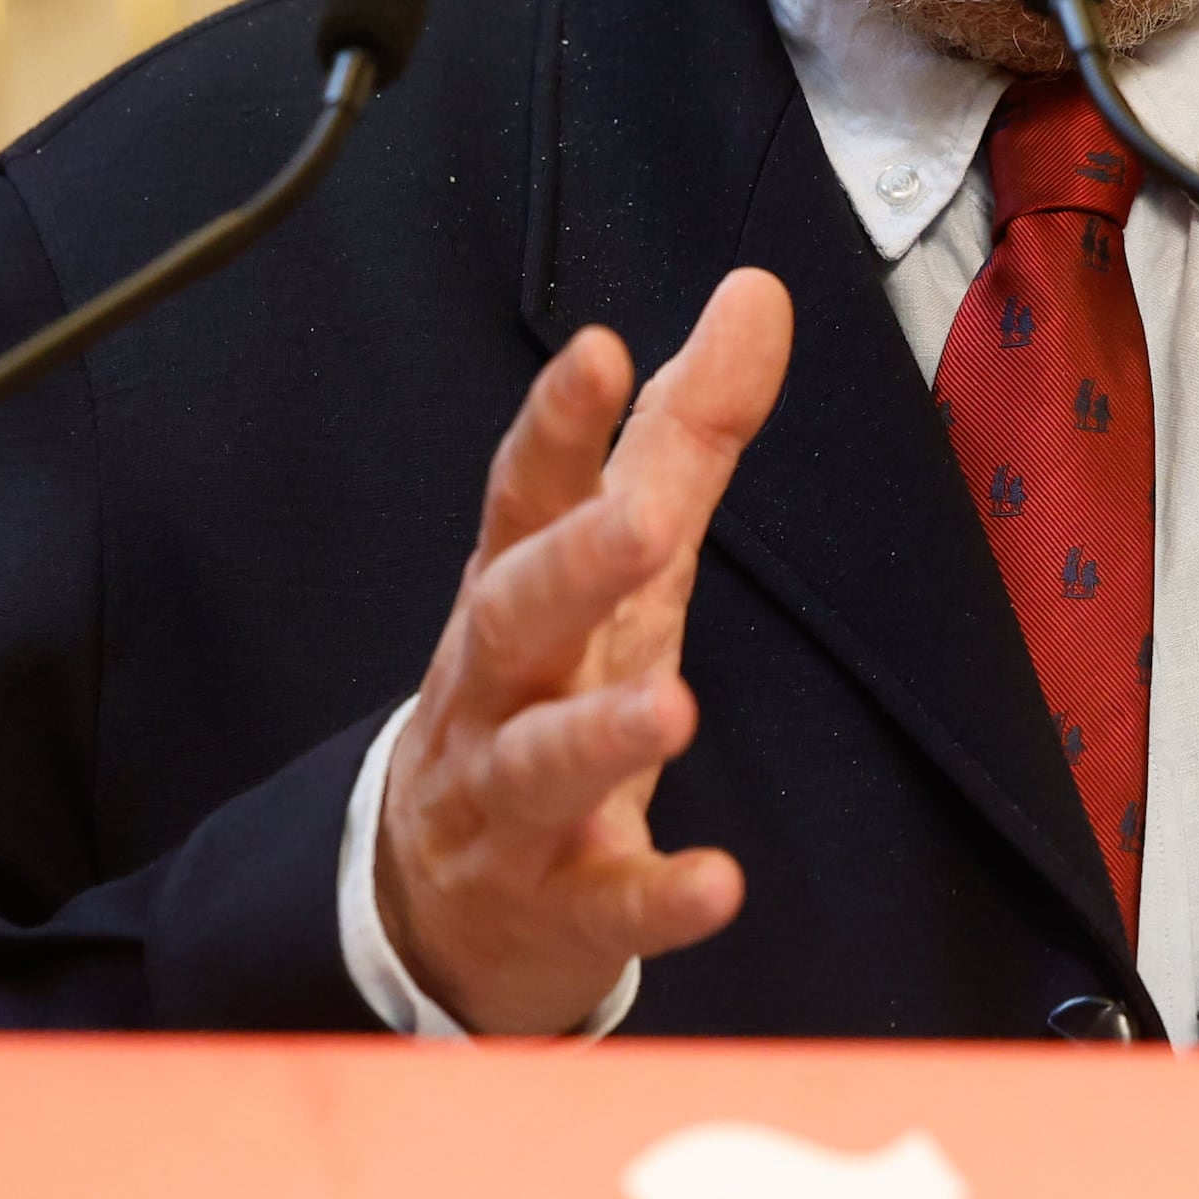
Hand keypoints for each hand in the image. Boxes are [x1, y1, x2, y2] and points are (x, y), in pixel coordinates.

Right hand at [374, 270, 792, 1033]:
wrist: (441, 898)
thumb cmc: (542, 689)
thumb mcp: (620, 559)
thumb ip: (685, 433)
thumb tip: (757, 294)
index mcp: (515, 587)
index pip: (527, 493)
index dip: (558, 425)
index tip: (598, 350)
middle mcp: (497, 686)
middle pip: (516, 614)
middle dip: (572, 566)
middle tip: (640, 524)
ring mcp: (511, 802)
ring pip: (536, 763)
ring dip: (599, 736)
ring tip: (671, 708)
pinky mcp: (553, 904)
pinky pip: (600, 901)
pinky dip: (653, 896)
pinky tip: (717, 886)